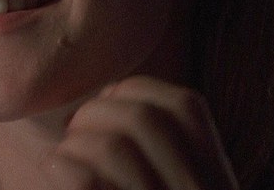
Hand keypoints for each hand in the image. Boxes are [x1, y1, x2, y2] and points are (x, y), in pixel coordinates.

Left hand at [38, 76, 237, 189]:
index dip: (133, 93)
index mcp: (217, 178)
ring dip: (75, 144)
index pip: (185, 107)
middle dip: (96, 113)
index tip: (106, 104)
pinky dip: (58, 165)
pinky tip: (56, 173)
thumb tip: (108, 92)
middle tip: (77, 131)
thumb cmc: (141, 188)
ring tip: (66, 158)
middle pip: (144, 119)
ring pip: (112, 147)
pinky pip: (82, 177)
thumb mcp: (178, 179)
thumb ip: (159, 144)